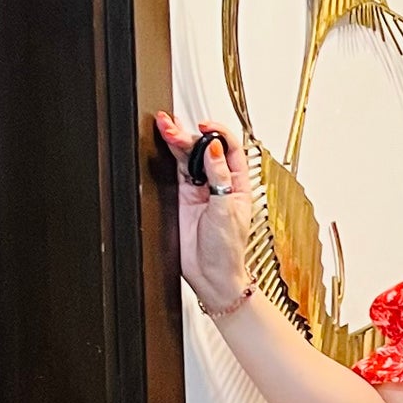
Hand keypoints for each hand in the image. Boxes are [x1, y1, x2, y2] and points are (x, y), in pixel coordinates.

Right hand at [153, 109, 254, 312]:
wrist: (211, 275)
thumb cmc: (228, 251)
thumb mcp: (227, 210)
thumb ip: (220, 177)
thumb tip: (213, 149)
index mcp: (238, 184)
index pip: (230, 148)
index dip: (218, 133)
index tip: (205, 127)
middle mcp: (219, 183)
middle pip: (205, 149)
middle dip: (190, 134)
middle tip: (175, 127)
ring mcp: (199, 190)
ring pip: (188, 157)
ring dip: (177, 141)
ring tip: (165, 127)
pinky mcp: (182, 198)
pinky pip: (175, 172)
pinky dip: (169, 156)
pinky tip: (165, 144)